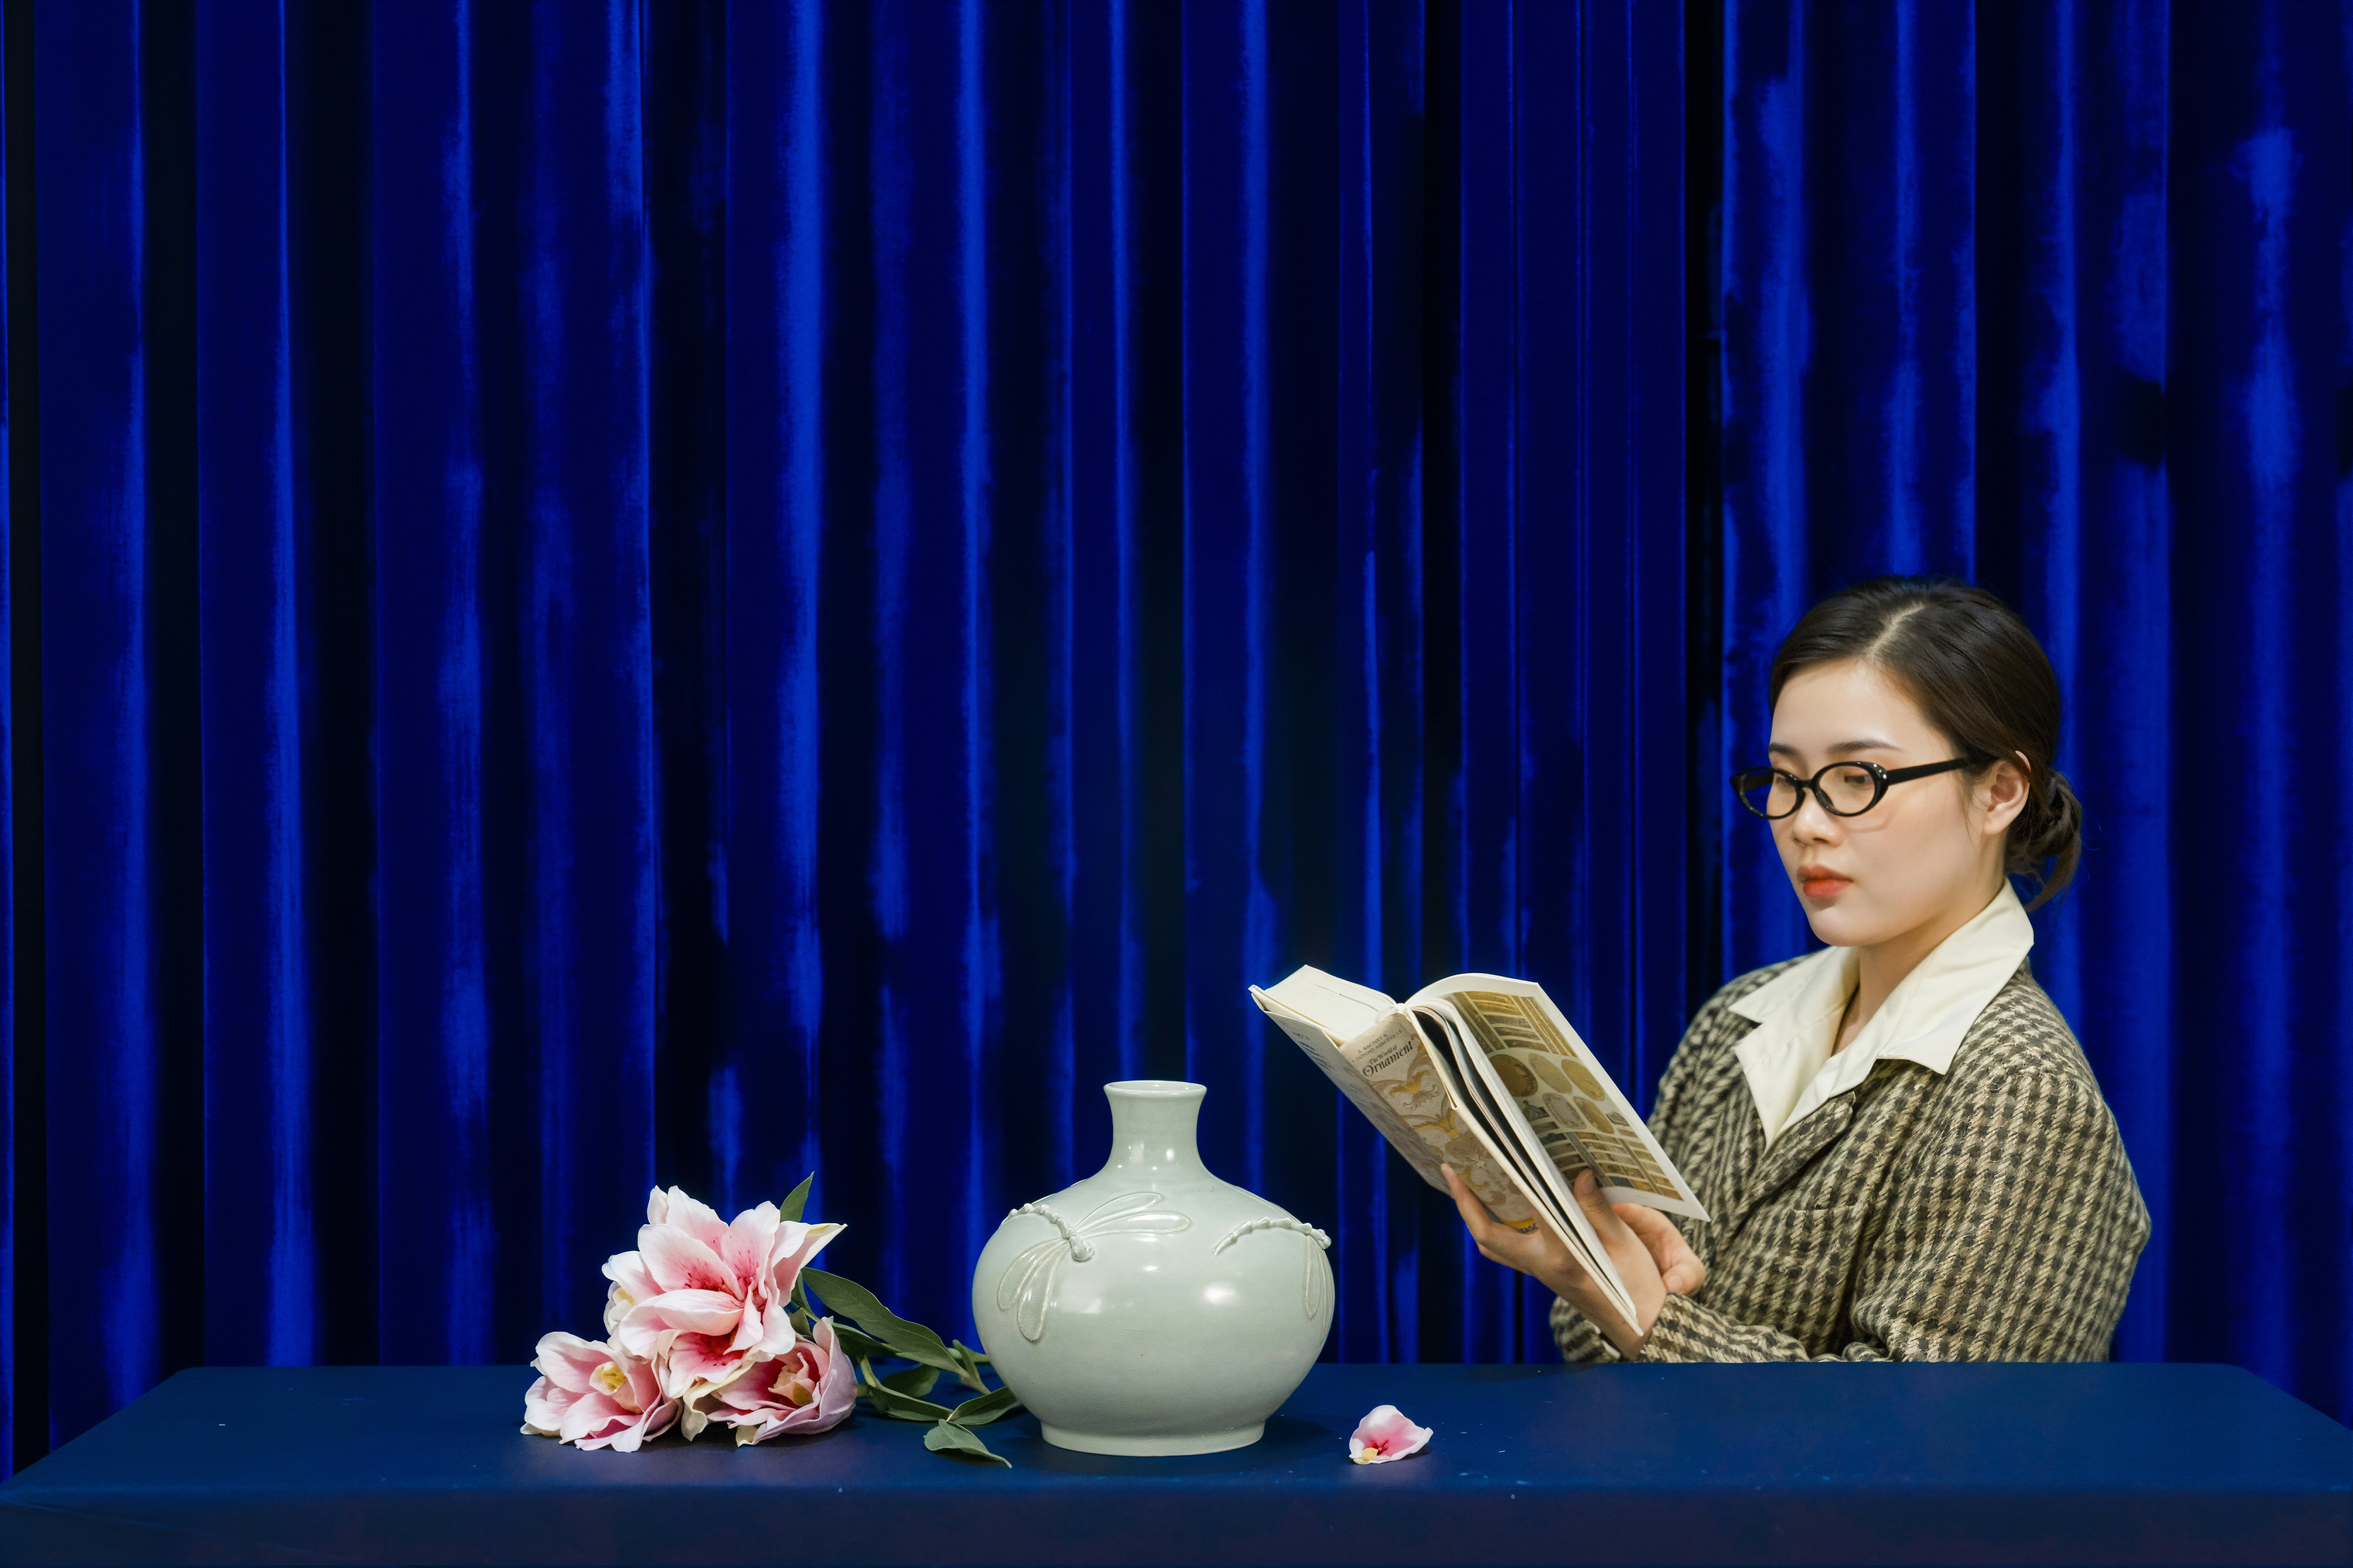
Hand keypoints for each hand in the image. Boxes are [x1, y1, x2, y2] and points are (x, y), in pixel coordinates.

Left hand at [1440, 1165, 1705, 1358]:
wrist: (1641, 1327)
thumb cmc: (1637, 1287)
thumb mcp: (1624, 1244)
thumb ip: (1599, 1209)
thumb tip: (1580, 1175)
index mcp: (1560, 1256)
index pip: (1526, 1211)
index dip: (1509, 1181)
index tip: (1496, 1153)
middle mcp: (1541, 1266)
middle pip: (1488, 1237)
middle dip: (1466, 1204)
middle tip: (1454, 1171)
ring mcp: (1540, 1273)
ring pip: (1494, 1246)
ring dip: (1478, 1217)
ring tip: (1471, 1184)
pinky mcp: (1545, 1275)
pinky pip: (1509, 1249)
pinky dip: (1499, 1226)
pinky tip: (1505, 1204)